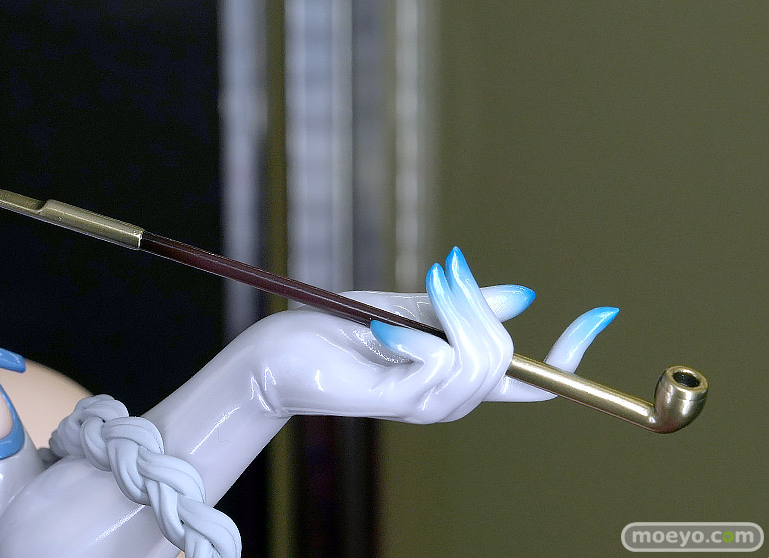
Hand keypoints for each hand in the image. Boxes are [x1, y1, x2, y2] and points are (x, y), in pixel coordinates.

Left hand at [245, 247, 615, 423]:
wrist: (278, 355)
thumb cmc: (337, 330)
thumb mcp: (408, 308)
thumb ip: (458, 308)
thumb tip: (522, 298)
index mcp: (455, 378)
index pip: (530, 379)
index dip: (571, 353)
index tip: (602, 314)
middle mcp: (449, 400)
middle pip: (506, 358)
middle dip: (479, 306)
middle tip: (440, 273)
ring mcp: (425, 405)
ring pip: (479, 362)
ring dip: (454, 313)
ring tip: (417, 292)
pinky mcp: (396, 402)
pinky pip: (439, 367)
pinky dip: (420, 335)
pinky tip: (386, 327)